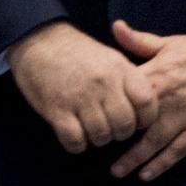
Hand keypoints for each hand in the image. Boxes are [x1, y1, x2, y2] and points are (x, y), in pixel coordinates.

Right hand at [6, 19, 155, 153]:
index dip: (145, 119)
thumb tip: (145, 107)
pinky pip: (75, 141)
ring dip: (98, 139)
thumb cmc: (78, 52)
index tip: (135, 120)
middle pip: (125, 125)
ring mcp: (79, 97)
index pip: (147, 103)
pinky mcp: (56, 109)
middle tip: (111, 129)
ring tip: (92, 130)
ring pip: (101, 136)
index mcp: (120, 69)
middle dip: (120, 133)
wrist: (39, 40)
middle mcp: (103, 84)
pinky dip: (76, 145)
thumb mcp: (111, 57)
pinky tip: (74, 135)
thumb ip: (129, 80)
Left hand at [105, 22, 185, 181]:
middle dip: (116, 139)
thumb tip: (115, 26)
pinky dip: (162, 164)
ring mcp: (184, 117)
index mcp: (157, 76)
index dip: (108, 107)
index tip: (92, 117)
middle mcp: (168, 100)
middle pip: (136, 125)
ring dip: (135, 159)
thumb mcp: (169, 42)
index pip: (126, 96)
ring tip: (117, 172)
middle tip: (97, 150)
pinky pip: (178, 150)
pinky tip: (147, 175)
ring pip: (155, 143)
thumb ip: (139, 41)